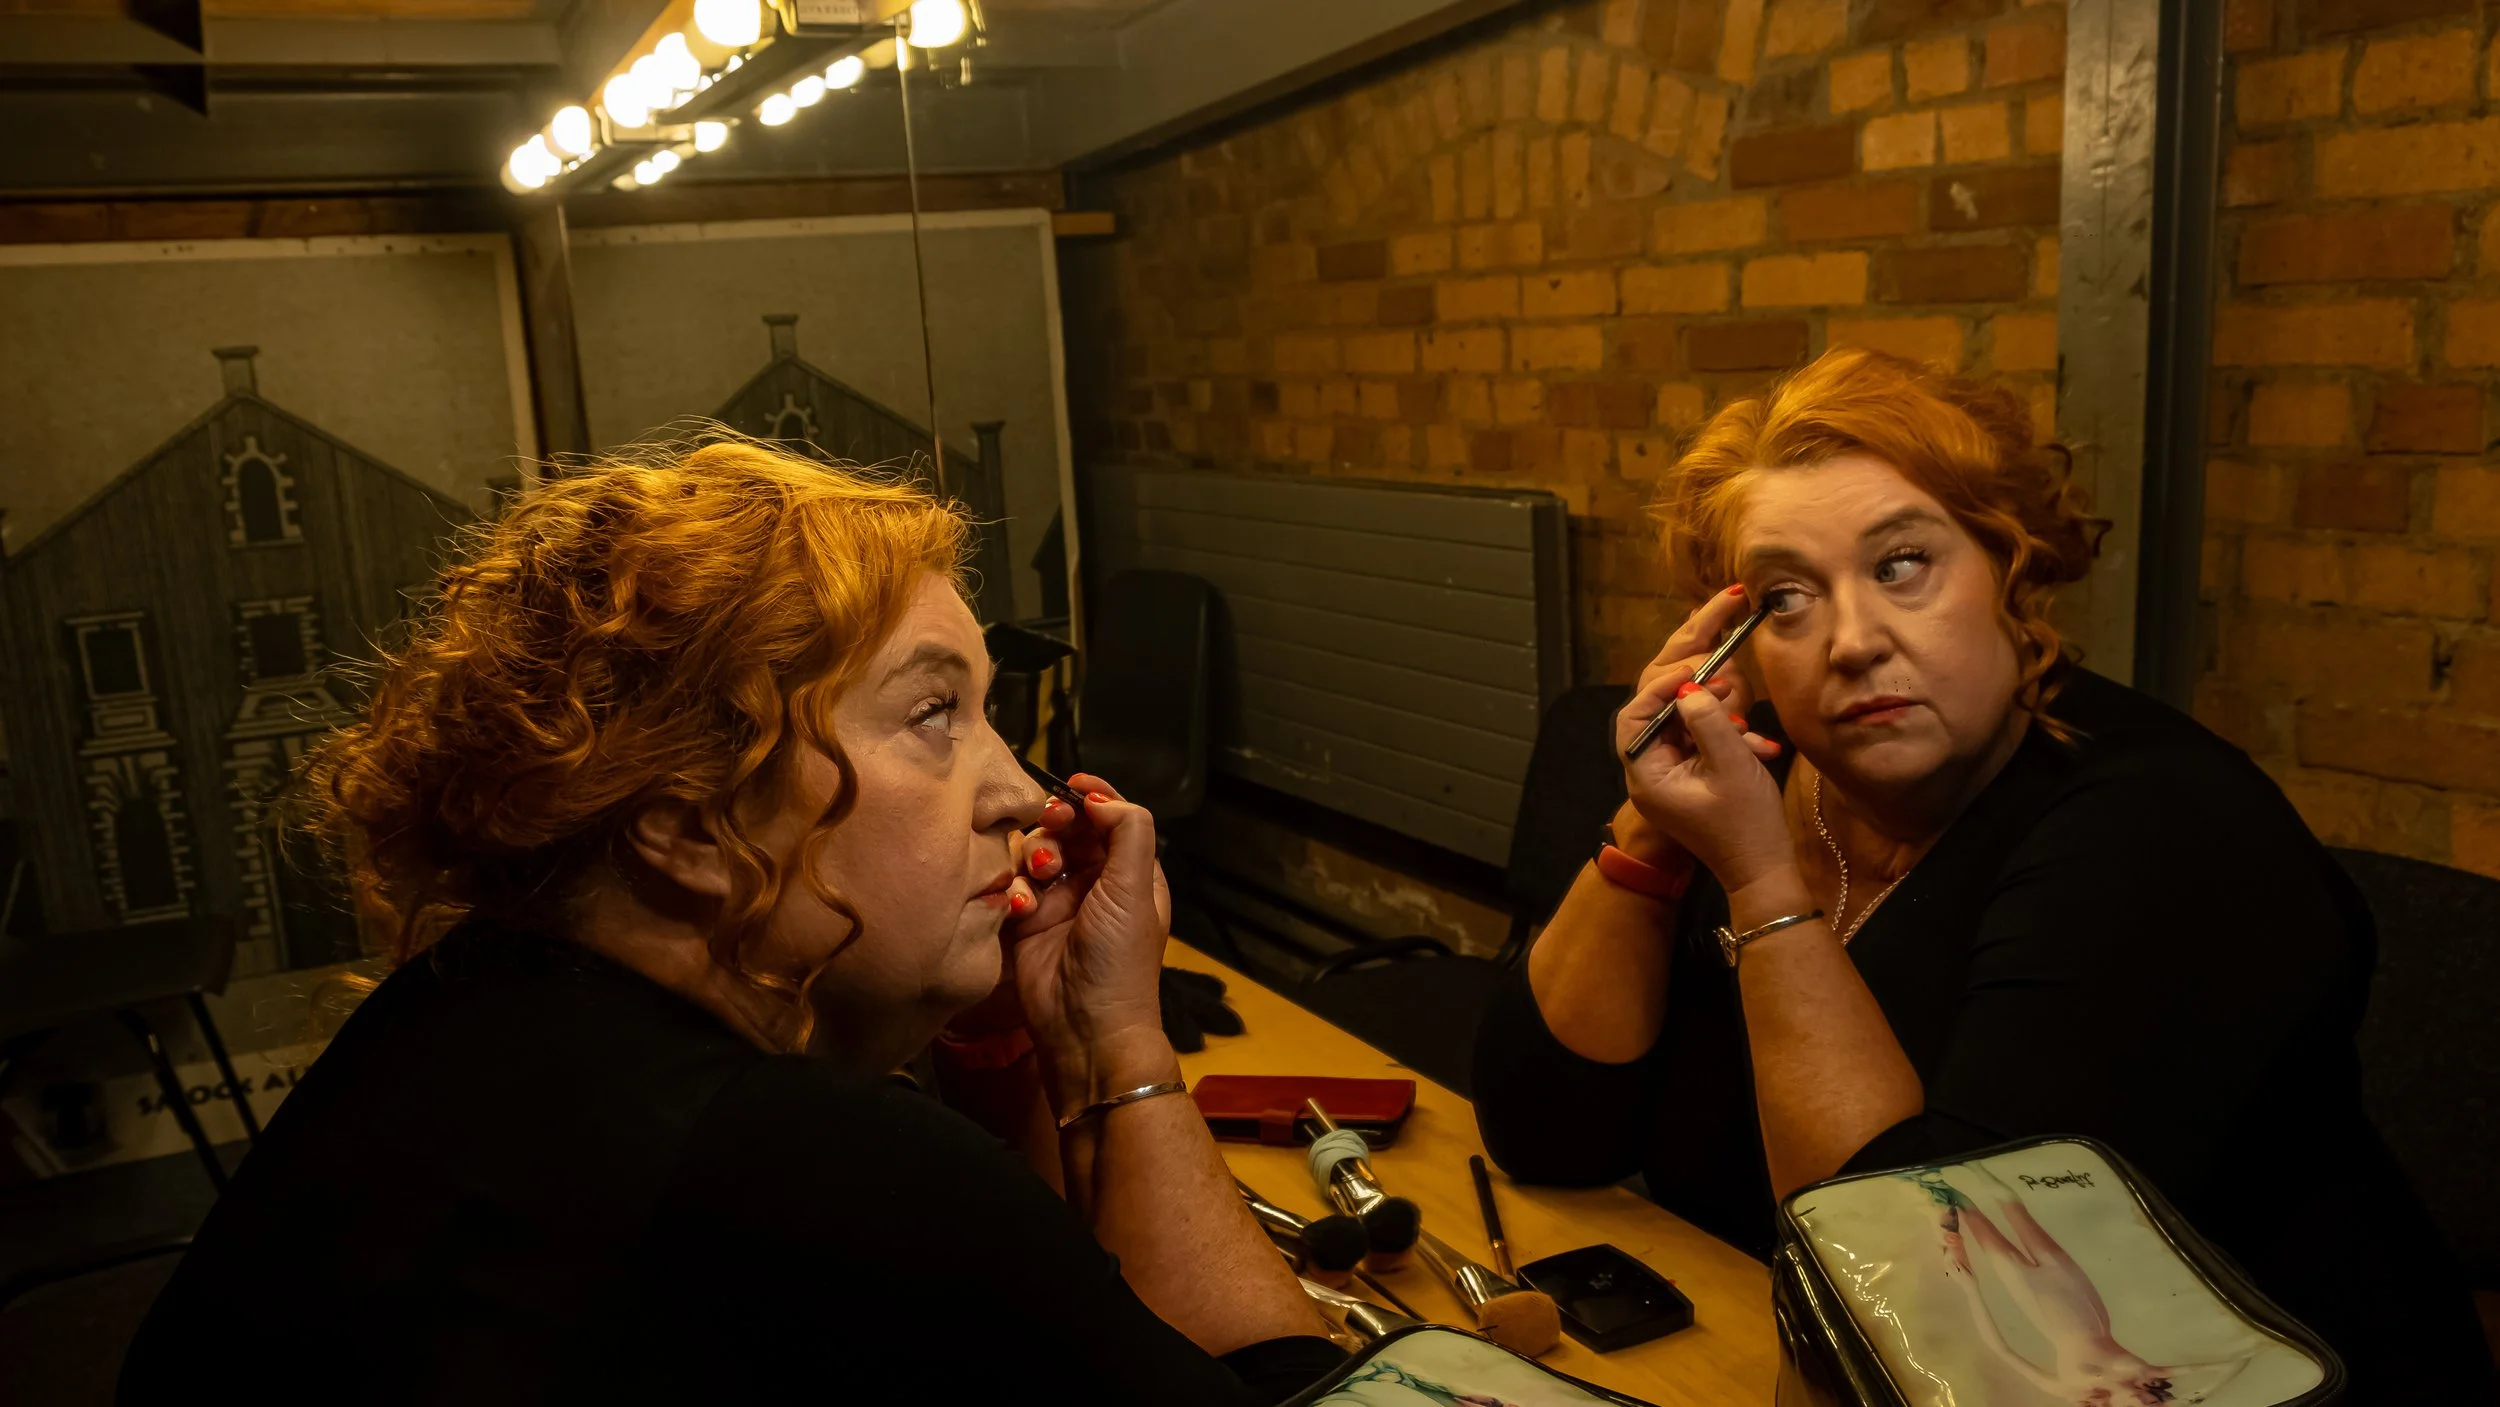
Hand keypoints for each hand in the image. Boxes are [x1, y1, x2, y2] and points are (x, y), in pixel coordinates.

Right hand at [1000, 773, 1173, 1078]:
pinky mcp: (1026, 923)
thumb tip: (1101, 798)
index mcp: (1130, 874)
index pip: (1112, 820)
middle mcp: (1095, 884)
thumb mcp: (1135, 890)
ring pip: (1035, 854)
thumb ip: (1128, 833)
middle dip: (1056, 826)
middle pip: (1068, 831)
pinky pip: (1013, 887)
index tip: (1071, 785)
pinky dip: (1014, 890)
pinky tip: (1020, 907)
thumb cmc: (1119, 959)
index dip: (1093, 799)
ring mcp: (1058, 903)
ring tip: (1038, 875)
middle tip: (1049, 827)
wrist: (1084, 1028)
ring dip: (1033, 857)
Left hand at [1617, 589, 1791, 890]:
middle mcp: (1651, 765)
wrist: (1765, 871)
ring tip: (1740, 690)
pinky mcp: (1694, 765)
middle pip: (1659, 697)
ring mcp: (1672, 765)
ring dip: (1718, 699)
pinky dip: (1731, 727)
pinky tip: (1758, 742)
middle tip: (1722, 618)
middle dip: (1692, 663)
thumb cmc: (1745, 828)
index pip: (1637, 711)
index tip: (1698, 667)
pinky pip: (1705, 729)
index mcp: (1646, 771)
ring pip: (1684, 708)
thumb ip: (1708, 720)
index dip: (1664, 683)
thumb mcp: (1731, 768)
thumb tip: (1689, 684)